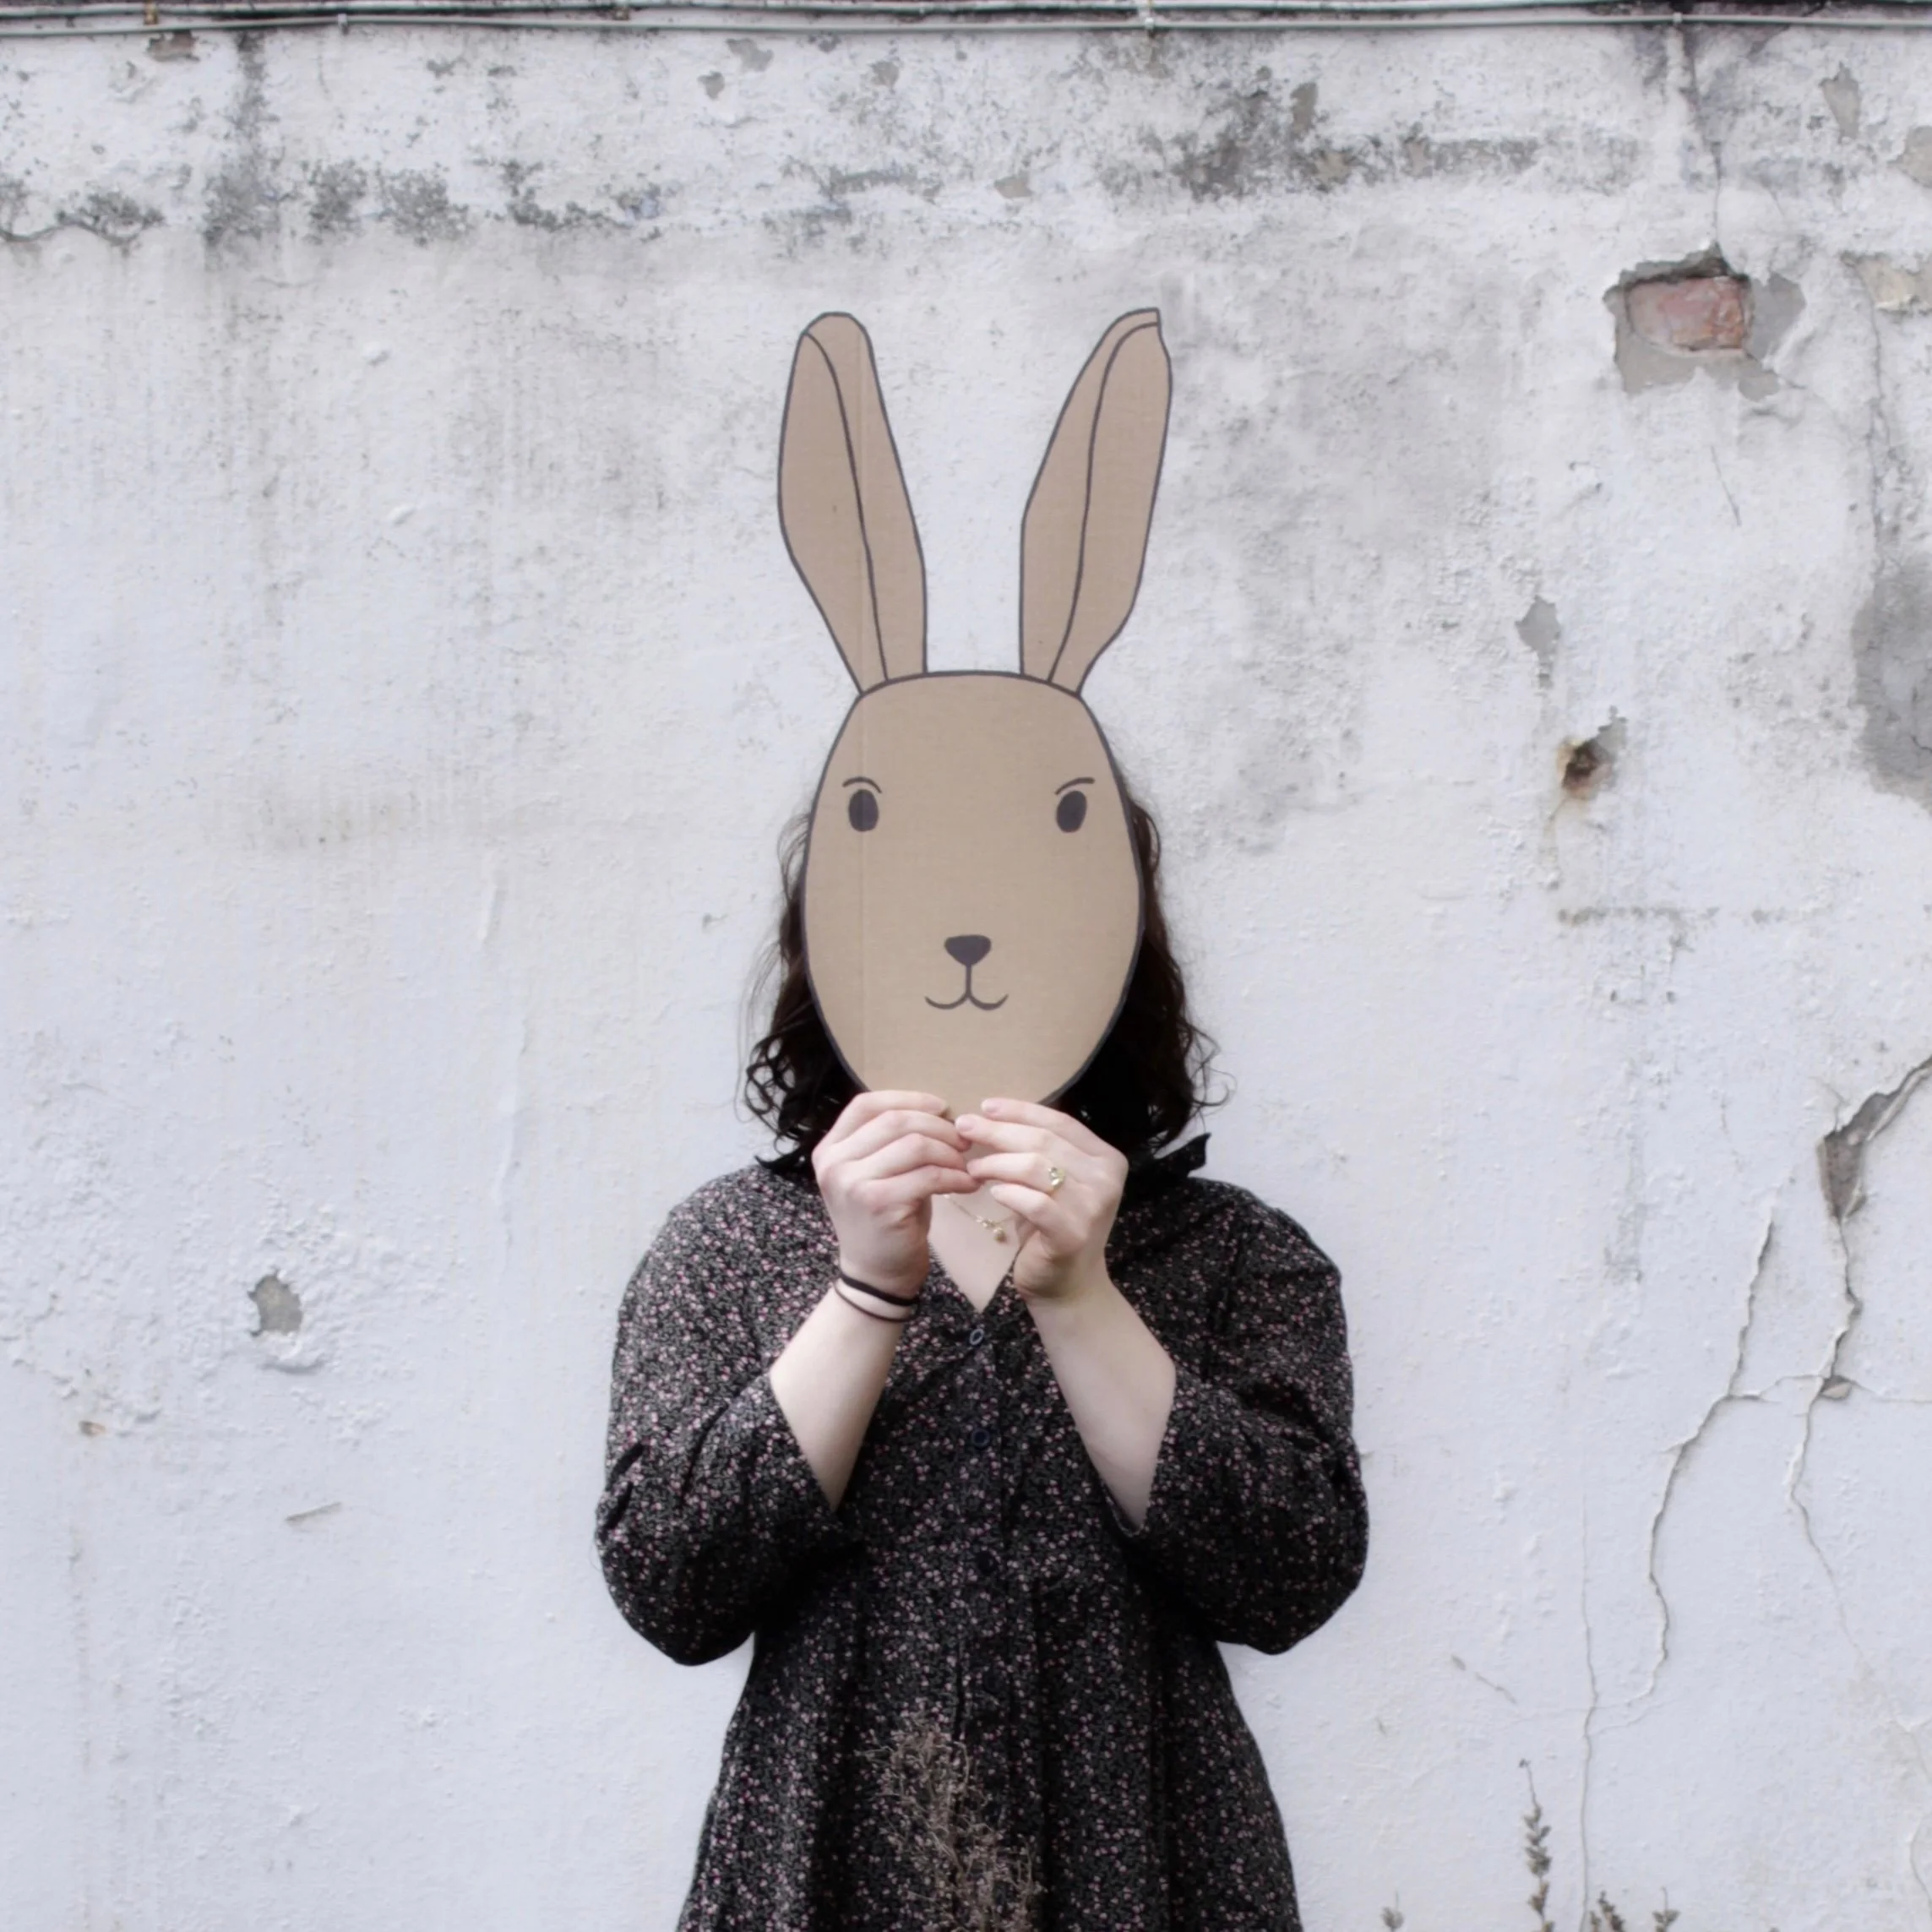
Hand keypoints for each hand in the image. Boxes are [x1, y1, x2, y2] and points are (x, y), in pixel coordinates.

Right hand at [812, 1090, 976, 1295]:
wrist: (875, 1274)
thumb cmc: (883, 1218)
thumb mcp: (877, 1173)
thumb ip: (892, 1140)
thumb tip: (939, 1111)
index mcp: (829, 1149)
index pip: (866, 1105)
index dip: (908, 1099)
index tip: (942, 1107)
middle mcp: (833, 1163)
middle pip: (895, 1121)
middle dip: (938, 1127)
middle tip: (964, 1142)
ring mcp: (852, 1183)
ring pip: (914, 1145)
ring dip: (949, 1152)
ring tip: (966, 1165)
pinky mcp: (879, 1203)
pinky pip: (928, 1175)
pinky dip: (956, 1176)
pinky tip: (968, 1184)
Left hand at [955, 1100, 1127, 1303]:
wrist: (1069, 1286)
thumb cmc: (1054, 1228)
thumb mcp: (1055, 1182)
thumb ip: (1041, 1150)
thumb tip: (992, 1115)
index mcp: (1106, 1158)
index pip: (1059, 1122)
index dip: (1020, 1111)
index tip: (985, 1106)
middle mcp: (1105, 1178)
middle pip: (1044, 1140)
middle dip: (998, 1131)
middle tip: (964, 1128)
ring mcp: (1092, 1207)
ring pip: (1036, 1166)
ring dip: (997, 1163)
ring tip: (973, 1167)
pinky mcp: (1072, 1234)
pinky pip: (1034, 1203)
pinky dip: (1009, 1193)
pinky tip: (993, 1192)